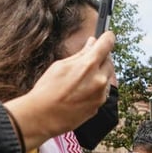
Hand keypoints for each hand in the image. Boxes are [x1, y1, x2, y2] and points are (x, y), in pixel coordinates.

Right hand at [3, 31, 115, 150]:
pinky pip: (102, 92)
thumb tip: (92, 43)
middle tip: (89, 58)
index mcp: (88, 65)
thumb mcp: (60, 65)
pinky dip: (96, 88)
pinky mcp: (98, 106)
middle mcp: (99, 80)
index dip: (108, 38)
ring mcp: (100, 95)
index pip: (107, 45)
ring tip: (81, 78)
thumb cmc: (47, 90)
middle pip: (109, 62)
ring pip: (107, 78)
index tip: (108, 36)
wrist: (42, 116)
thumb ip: (80, 54)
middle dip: (102, 58)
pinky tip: (81, 91)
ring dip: (99, 74)